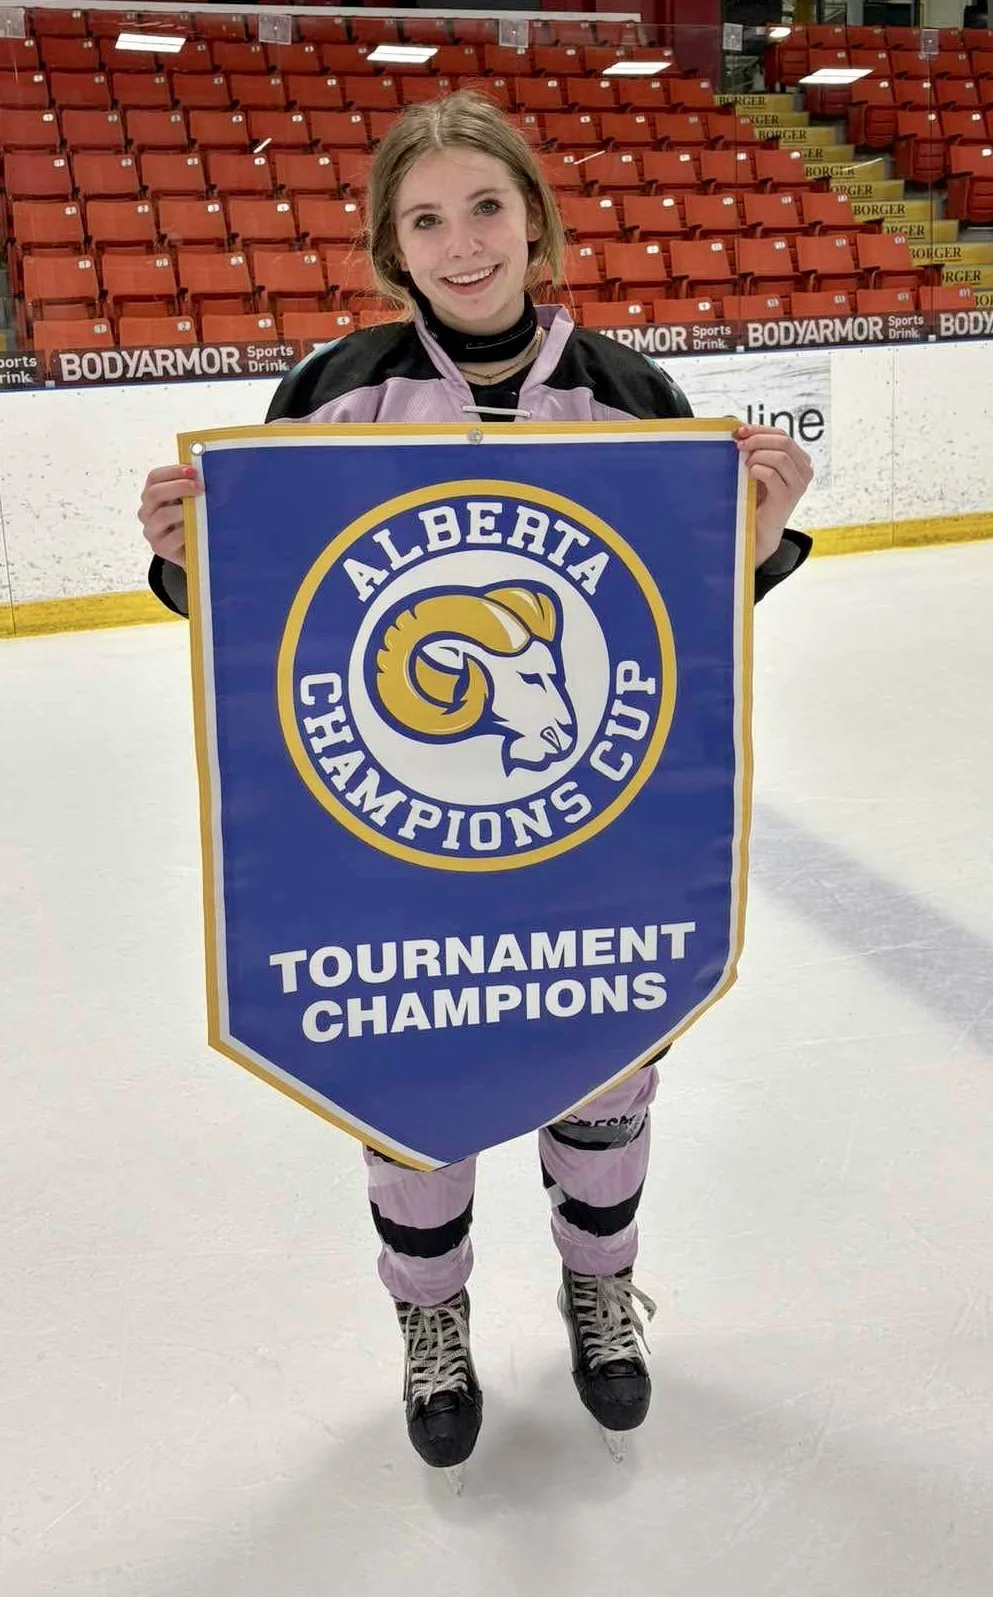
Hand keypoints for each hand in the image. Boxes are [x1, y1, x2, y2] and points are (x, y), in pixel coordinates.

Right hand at [138, 464, 202, 569]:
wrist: (196, 554)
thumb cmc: (193, 523)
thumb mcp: (190, 502)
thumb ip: (191, 488)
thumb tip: (203, 473)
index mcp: (152, 496)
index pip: (154, 477)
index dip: (173, 471)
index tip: (194, 471)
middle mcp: (147, 512)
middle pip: (155, 493)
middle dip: (179, 487)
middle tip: (200, 488)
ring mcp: (152, 531)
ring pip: (162, 515)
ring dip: (183, 509)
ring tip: (201, 509)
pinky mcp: (161, 548)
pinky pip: (172, 537)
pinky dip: (186, 530)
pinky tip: (199, 527)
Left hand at [734, 426, 813, 566]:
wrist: (758, 528)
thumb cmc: (757, 496)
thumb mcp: (760, 467)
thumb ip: (758, 449)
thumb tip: (740, 428)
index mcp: (800, 460)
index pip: (782, 434)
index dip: (760, 429)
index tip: (740, 431)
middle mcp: (804, 470)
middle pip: (784, 441)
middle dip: (758, 439)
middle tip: (739, 445)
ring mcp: (798, 484)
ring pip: (780, 456)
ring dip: (758, 455)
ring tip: (745, 464)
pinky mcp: (788, 497)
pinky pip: (772, 474)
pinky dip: (757, 470)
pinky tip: (749, 474)